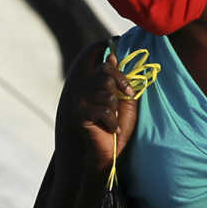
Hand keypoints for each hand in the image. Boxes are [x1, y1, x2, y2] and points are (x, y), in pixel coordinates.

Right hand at [66, 52, 138, 167]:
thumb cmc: (118, 126)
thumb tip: (113, 56)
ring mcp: (78, 100)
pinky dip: (112, 122)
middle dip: (117, 96)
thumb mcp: (124, 101)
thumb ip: (120, 81)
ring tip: (111, 121)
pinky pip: (104, 110)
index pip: (105, 66)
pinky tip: (109, 129)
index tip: (128, 91)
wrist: (110, 151)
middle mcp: (82, 89)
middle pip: (106, 78)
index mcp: (92, 83)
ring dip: (115, 112)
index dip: (119, 74)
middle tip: (116, 112)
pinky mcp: (79, 113)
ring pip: (107, 95)